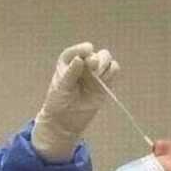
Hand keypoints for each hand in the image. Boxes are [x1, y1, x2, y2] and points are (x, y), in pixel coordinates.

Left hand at [32, 42, 119, 161]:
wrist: (64, 122)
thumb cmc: (58, 102)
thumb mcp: (62, 87)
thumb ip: (71, 73)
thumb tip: (79, 59)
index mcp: (68, 62)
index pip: (78, 51)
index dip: (83, 49)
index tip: (87, 51)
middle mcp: (83, 65)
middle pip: (96, 54)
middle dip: (97, 58)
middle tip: (93, 65)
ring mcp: (94, 74)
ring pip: (106, 60)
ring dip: (105, 64)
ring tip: (98, 75)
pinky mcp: (104, 84)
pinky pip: (113, 71)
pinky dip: (112, 71)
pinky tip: (104, 79)